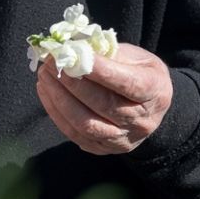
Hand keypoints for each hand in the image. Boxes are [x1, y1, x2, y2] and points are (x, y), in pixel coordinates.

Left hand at [35, 42, 172, 154]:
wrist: (151, 109)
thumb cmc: (141, 74)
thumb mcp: (137, 57)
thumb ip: (110, 53)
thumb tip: (76, 49)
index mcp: (155, 91)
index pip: (126, 83)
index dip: (100, 71)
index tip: (75, 55)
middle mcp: (142, 121)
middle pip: (104, 105)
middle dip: (73, 83)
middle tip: (51, 64)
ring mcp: (123, 139)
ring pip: (87, 124)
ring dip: (60, 100)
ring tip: (44, 78)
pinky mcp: (104, 148)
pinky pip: (76, 135)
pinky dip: (57, 114)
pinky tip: (47, 93)